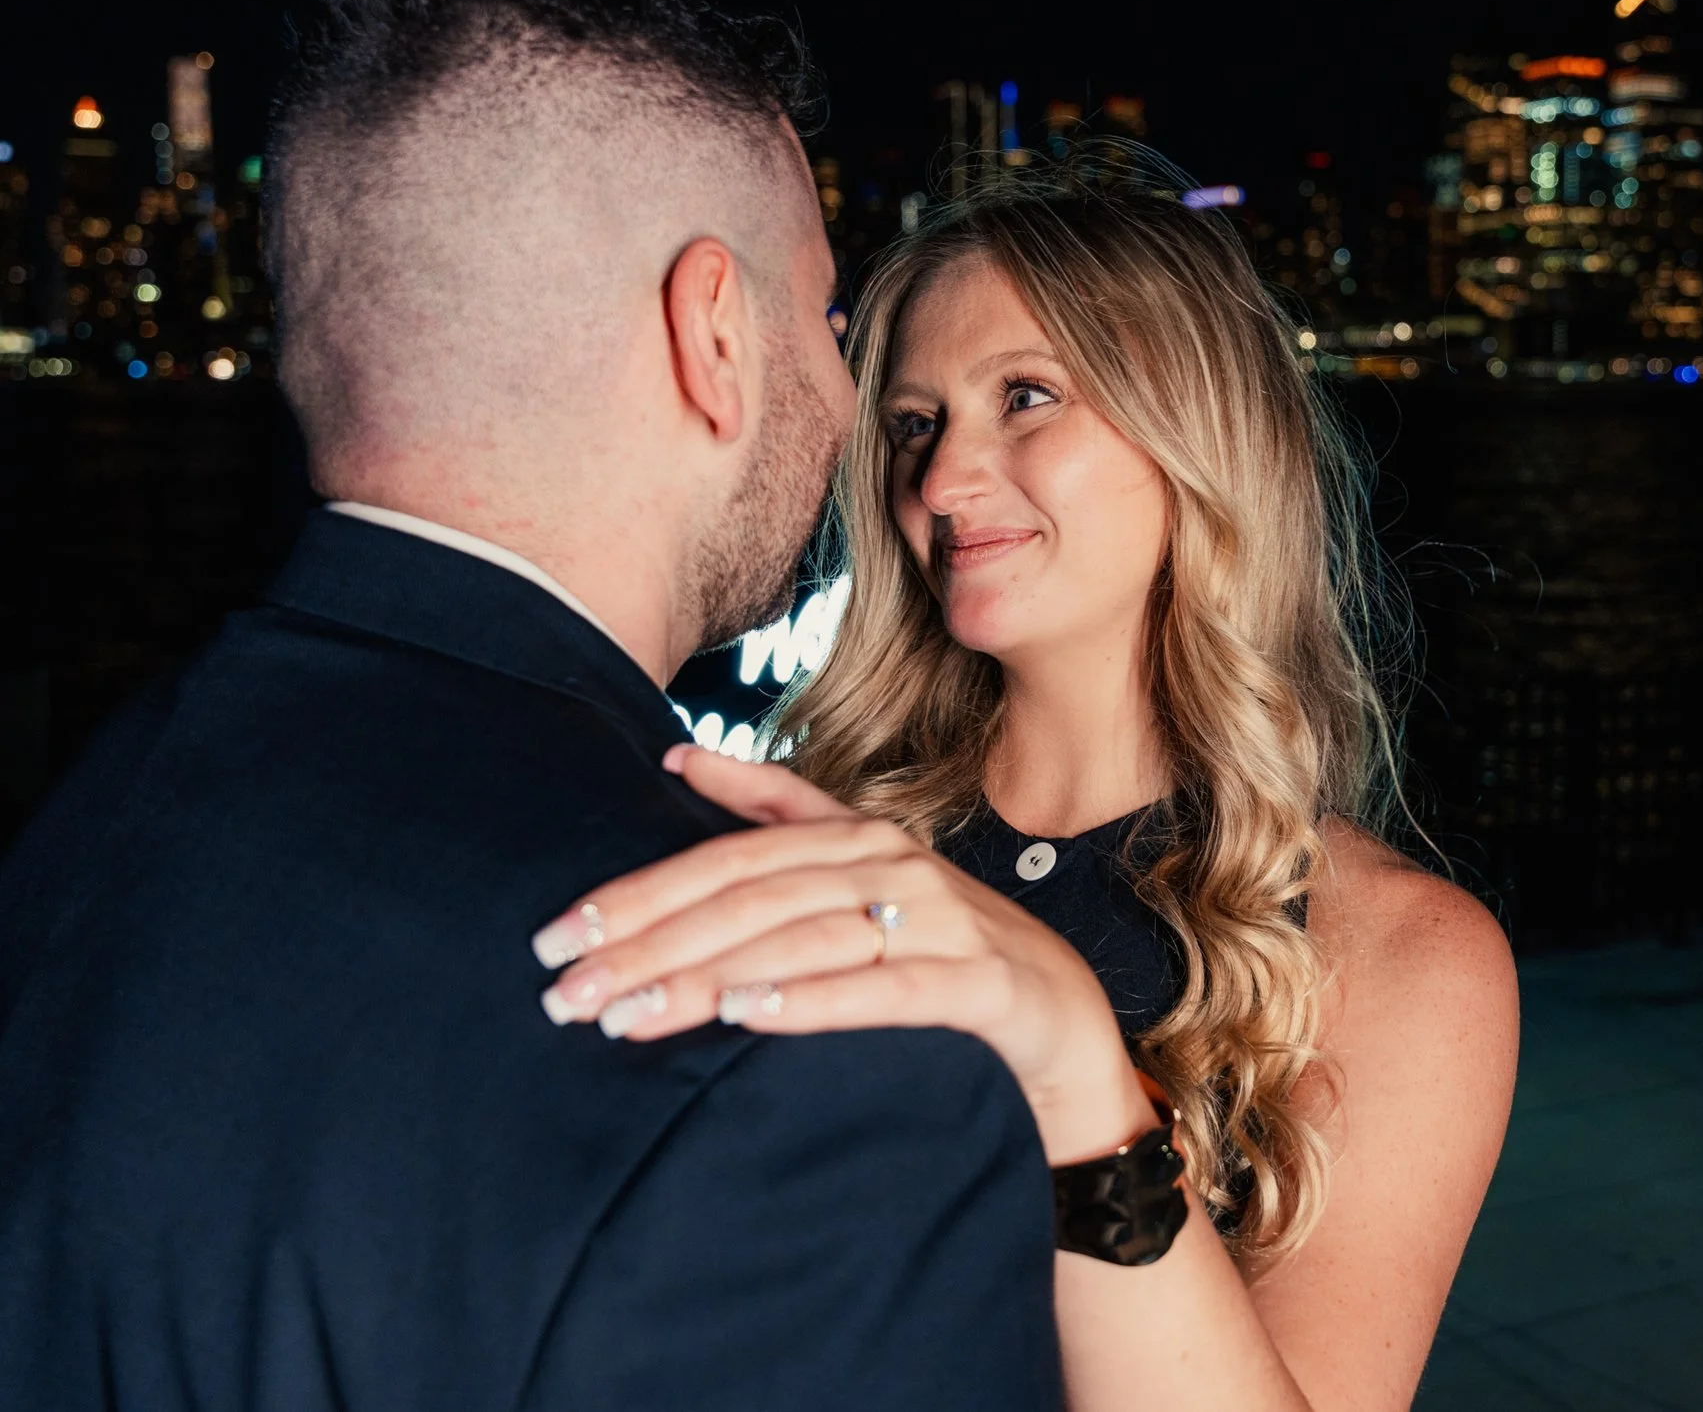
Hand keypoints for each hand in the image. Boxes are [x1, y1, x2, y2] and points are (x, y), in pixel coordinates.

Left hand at [532, 746, 1157, 1164]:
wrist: (1063, 1024)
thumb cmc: (944, 953)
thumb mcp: (861, 876)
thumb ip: (779, 813)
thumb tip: (680, 757)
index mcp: (856, 840)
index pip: (726, 860)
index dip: (639, 892)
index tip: (558, 935)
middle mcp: (894, 867)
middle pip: (750, 901)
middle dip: (649, 946)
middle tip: (566, 993)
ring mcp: (940, 921)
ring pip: (801, 943)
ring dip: (708, 980)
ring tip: (631, 1016)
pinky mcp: (979, 982)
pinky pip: (886, 991)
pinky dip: (814, 1000)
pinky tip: (752, 1019)